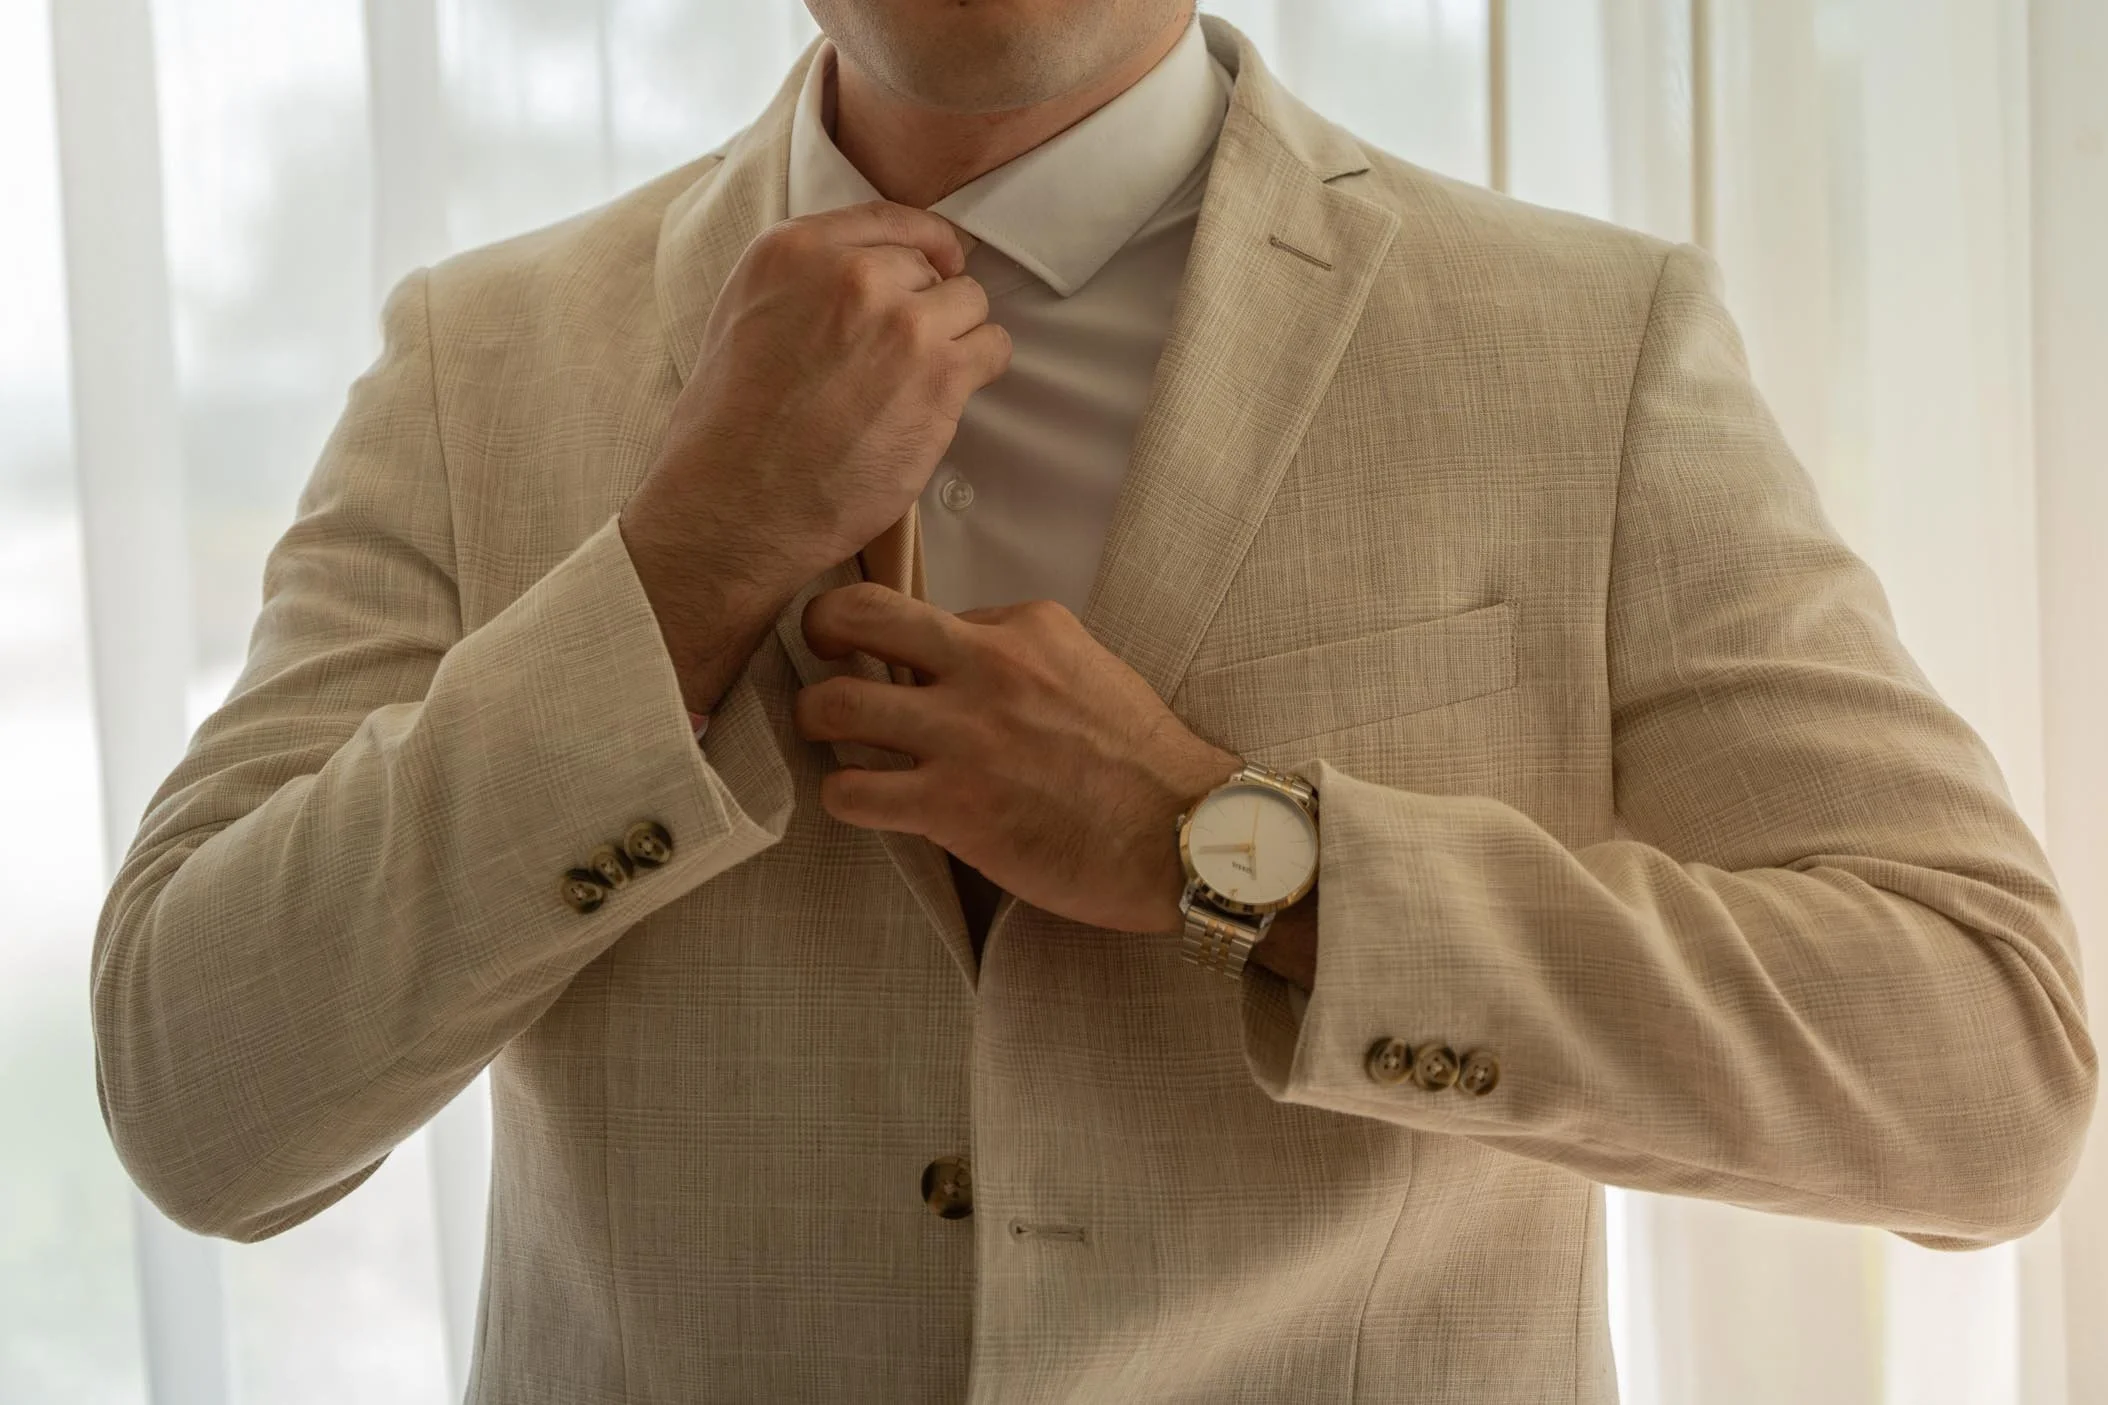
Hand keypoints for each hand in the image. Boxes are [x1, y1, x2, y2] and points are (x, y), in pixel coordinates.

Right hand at [618, 201, 1012, 712]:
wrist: (735, 503)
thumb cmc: (729, 426)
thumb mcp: (744, 314)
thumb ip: (805, 279)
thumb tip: (869, 269)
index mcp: (795, 250)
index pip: (889, 219)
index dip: (921, 244)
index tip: (936, 264)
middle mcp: (852, 275)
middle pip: (931, 266)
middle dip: (926, 305)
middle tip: (902, 355)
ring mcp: (902, 324)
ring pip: (971, 302)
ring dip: (957, 337)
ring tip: (923, 381)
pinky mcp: (938, 376)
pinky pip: (992, 347)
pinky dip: (979, 368)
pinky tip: (943, 398)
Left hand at [792, 583, 1243, 932]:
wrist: (1185, 835)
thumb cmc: (1146, 762)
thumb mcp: (1091, 668)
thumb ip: (1024, 656)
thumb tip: (965, 653)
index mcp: (1024, 627)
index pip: (928, 609)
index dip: (904, 639)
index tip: (901, 663)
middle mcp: (985, 668)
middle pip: (854, 616)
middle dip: (818, 631)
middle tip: (818, 657)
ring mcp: (963, 737)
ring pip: (832, 705)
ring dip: (814, 721)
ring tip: (827, 738)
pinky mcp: (950, 807)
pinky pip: (851, 792)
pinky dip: (843, 796)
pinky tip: (863, 801)